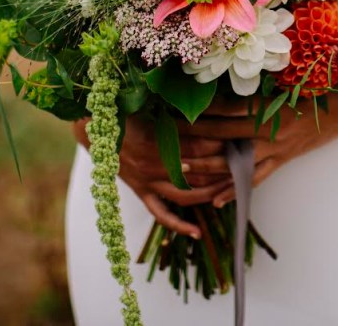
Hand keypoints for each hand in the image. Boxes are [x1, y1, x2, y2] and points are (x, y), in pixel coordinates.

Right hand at [73, 117, 232, 239]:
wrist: (94, 128)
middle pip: (197, 172)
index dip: (219, 145)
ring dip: (211, 193)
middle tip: (244, 163)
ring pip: (185, 195)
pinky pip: (161, 215)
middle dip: (222, 168)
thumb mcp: (150, 106)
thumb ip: (177, 111)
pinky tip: (197, 232)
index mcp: (156, 139)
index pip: (197, 146)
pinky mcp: (141, 193)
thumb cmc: (126, 112)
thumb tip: (208, 108)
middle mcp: (153, 165)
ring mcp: (147, 182)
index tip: (238, 140)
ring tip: (231, 188)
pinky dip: (179, 225)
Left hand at [179, 93, 337, 206]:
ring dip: (207, 167)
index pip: (228, 108)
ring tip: (182, 170)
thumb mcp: (288, 79)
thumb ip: (257, 81)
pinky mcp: (283, 160)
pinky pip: (256, 179)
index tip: (175, 106)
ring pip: (236, 162)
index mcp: (270, 106)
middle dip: (195, 136)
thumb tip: (224, 75)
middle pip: (224, 135)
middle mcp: (270, 130)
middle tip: (166, 138)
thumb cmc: (318, 86)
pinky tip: (216, 199)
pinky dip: (235, 190)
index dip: (201, 109)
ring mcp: (276, 149)